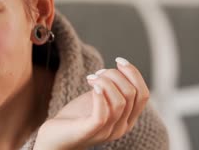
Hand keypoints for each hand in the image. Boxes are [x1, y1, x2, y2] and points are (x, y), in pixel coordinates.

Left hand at [33, 57, 149, 149]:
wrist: (55, 138)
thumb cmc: (75, 118)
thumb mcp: (97, 100)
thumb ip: (110, 90)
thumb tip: (118, 70)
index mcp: (126, 119)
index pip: (143, 94)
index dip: (134, 73)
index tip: (118, 60)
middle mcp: (121, 127)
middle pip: (132, 94)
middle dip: (115, 75)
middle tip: (96, 73)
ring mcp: (106, 131)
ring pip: (120, 102)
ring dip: (105, 82)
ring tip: (91, 78)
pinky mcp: (89, 132)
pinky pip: (103, 115)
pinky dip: (100, 96)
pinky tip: (92, 85)